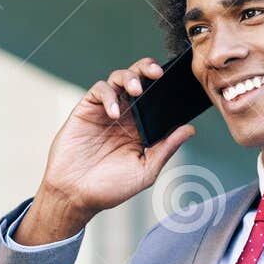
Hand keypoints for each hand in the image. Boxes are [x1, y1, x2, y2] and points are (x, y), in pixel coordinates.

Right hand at [13, 56, 197, 245]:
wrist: (74, 195)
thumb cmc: (108, 189)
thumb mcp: (145, 171)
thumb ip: (165, 149)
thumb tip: (189, 130)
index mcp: (141, 128)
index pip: (157, 99)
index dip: (166, 88)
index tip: (177, 84)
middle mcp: (125, 116)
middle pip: (139, 80)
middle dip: (148, 69)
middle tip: (157, 73)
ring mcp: (105, 111)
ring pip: (119, 79)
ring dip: (129, 77)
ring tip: (136, 90)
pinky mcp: (86, 110)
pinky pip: (99, 91)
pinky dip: (108, 95)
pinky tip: (113, 112)